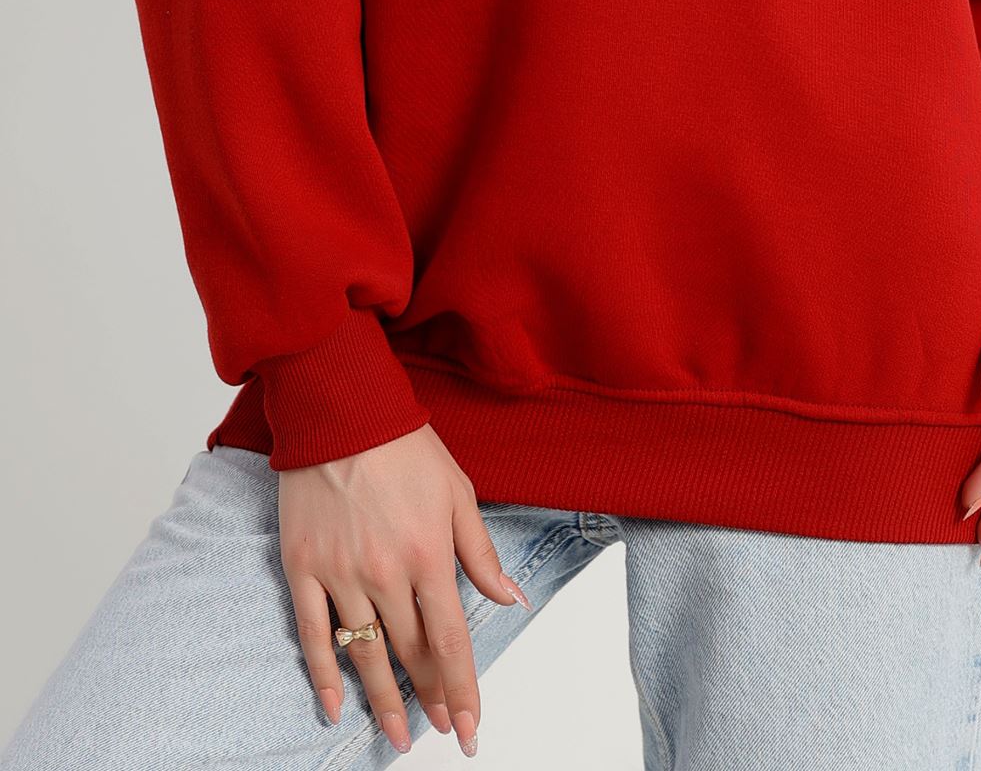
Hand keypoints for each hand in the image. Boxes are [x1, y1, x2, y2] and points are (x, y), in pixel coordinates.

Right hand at [279, 422, 531, 756]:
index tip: (472, 725)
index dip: (463, 689)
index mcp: (428, 554)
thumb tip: (510, 598)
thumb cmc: (404, 445)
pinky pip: (312, 634)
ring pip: (365, 654)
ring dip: (384, 700)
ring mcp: (340, 573)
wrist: (341, 410)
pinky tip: (335, 707)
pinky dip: (323, 675)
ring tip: (398, 737)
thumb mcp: (458, 491)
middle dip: (430, 697)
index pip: (451, 641)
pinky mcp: (303, 567)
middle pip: (411, 653)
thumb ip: (480, 552)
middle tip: (444, 731)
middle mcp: (385, 573)